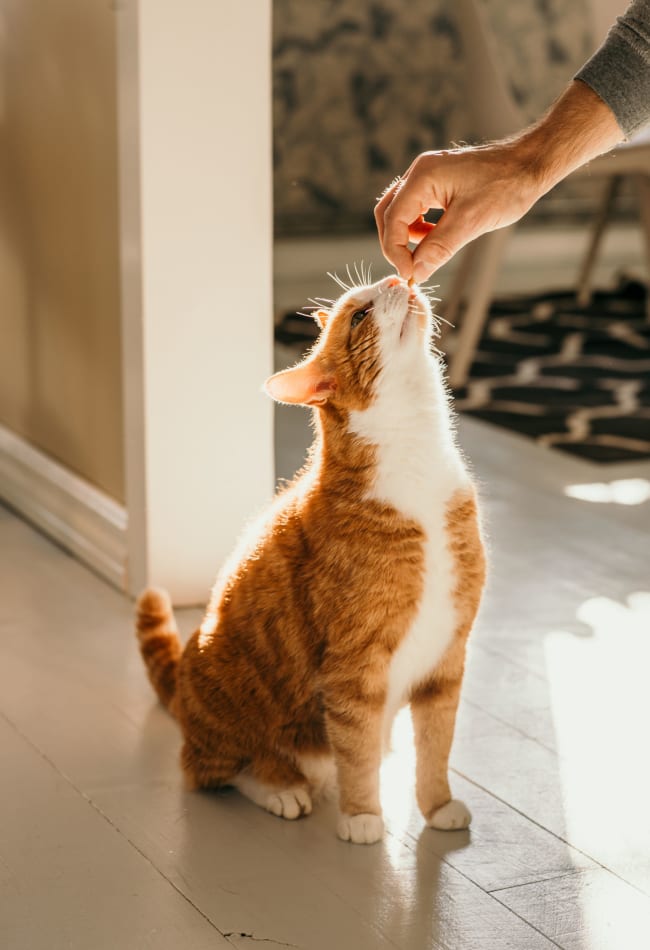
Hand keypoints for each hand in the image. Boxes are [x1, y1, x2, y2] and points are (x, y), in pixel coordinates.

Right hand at [374, 81, 623, 282]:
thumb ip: (439, 248)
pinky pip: (416, 209)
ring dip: (406, 237)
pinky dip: (419, 229)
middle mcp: (420, 173)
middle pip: (388, 214)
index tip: (412, 275)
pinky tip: (435, 239)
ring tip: (425, 255)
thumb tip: (417, 273)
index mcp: (423, 177)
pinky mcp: (439, 183)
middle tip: (411, 270)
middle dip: (395, 245)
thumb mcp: (471, 222)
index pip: (393, 219)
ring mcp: (428, 177)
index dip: (396, 251)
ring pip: (400, 212)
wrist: (531, 164)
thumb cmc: (506, 186)